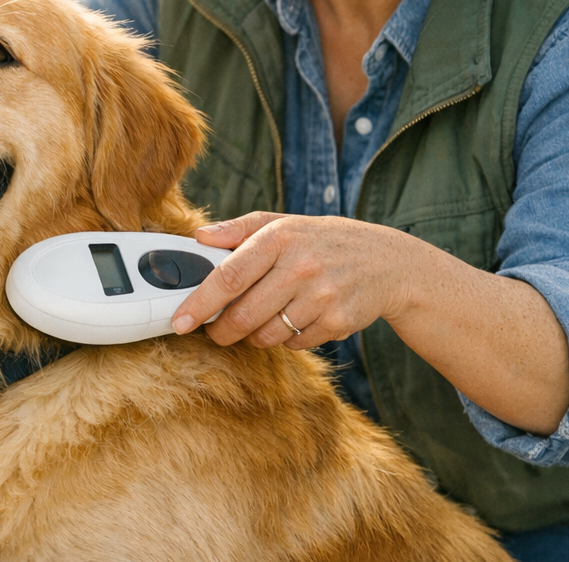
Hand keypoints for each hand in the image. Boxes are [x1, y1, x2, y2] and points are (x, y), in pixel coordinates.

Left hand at [171, 211, 422, 349]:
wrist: (388, 262)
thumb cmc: (323, 241)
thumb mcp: (283, 224)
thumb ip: (238, 229)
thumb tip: (198, 237)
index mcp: (279, 237)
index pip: (229, 276)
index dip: (200, 303)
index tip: (180, 321)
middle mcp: (300, 266)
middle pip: (244, 314)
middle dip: (222, 330)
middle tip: (216, 331)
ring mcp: (322, 296)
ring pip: (267, 335)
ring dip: (254, 336)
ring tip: (259, 320)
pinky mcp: (338, 322)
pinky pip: (294, 344)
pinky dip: (286, 339)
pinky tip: (295, 319)